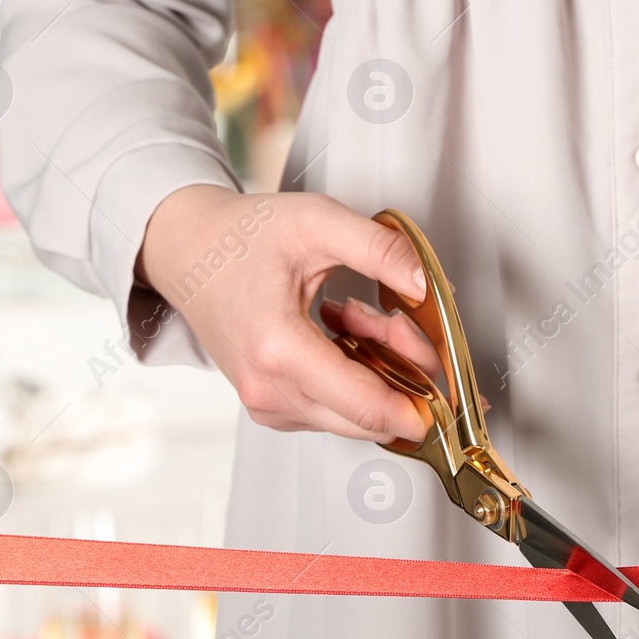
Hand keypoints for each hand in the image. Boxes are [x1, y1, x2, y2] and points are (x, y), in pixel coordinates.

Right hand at [136, 185, 439, 442]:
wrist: (190, 251)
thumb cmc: (243, 237)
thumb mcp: (317, 221)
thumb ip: (380, 249)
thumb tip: (427, 285)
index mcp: (277, 349)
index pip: (365, 405)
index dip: (417, 405)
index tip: (449, 394)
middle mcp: (268, 390)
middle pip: (367, 417)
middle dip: (402, 375)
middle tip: (397, 321)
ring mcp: (267, 405)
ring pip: (354, 414)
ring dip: (376, 369)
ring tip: (354, 312)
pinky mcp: (271, 407)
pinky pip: (333, 408)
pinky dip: (354, 374)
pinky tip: (340, 329)